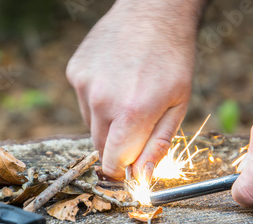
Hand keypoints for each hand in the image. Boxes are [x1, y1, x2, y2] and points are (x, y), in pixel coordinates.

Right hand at [66, 0, 204, 179]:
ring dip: (107, 123)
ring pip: (92, 126)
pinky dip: (97, 100)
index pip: (113, 164)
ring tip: (127, 96)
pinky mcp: (75, 72)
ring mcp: (84, 85)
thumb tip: (141, 178)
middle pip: (100, 148)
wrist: (153, 11)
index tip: (131, 168)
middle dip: (118, 147)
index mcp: (132, 113)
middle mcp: (102, 101)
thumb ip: (157, 145)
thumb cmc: (173, 59)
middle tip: (136, 126)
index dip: (123, 171)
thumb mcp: (177, 105)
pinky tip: (114, 81)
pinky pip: (84, 103)